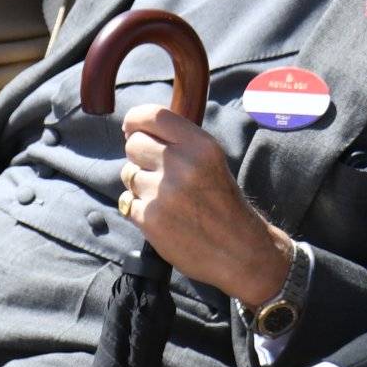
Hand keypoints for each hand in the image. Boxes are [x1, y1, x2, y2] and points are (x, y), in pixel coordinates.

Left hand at [118, 103, 292, 304]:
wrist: (239, 250)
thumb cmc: (223, 202)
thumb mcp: (211, 160)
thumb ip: (179, 142)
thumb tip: (133, 129)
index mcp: (200, 145)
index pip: (152, 116)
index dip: (134, 120)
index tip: (131, 128)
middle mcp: (181, 164)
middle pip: (133, 144)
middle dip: (139, 156)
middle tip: (157, 171)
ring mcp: (163, 192)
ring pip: (128, 174)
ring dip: (140, 184)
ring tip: (167, 199)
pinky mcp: (150, 218)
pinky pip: (127, 202)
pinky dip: (140, 209)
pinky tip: (164, 217)